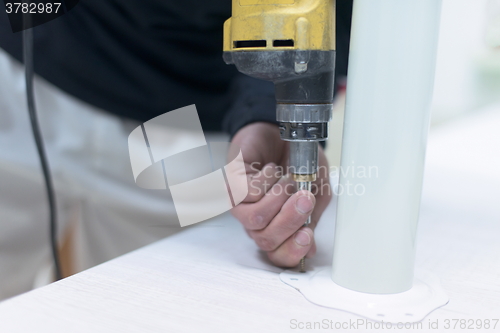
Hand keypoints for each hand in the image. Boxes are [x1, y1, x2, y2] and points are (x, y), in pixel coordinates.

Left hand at [230, 122, 331, 266]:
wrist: (279, 131)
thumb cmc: (296, 161)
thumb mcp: (315, 188)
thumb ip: (313, 215)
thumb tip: (310, 245)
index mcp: (277, 226)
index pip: (279, 255)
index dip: (293, 252)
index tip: (307, 235)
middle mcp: (257, 221)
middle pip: (266, 240)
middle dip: (290, 220)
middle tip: (305, 197)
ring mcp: (241, 205)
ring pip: (256, 219)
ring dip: (279, 197)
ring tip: (289, 178)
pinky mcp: (231, 186)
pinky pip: (248, 194)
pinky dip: (267, 180)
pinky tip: (270, 169)